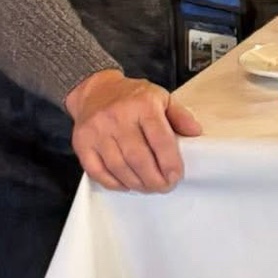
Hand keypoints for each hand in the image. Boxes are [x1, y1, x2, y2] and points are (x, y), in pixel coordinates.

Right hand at [65, 69, 201, 192]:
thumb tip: (195, 132)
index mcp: (142, 105)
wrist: (95, 90)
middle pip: (138, 158)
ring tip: (148, 187)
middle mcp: (118, 117)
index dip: (170, 162)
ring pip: (119, 167)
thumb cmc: (132, 96)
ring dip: (136, 183)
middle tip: (164, 187)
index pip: (160, 139)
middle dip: (154, 178)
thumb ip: (180, 115)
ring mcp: (97, 131)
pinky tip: (127, 184)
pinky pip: (97, 171)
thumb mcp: (161, 97)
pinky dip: (114, 183)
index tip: (176, 176)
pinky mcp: (81, 143)